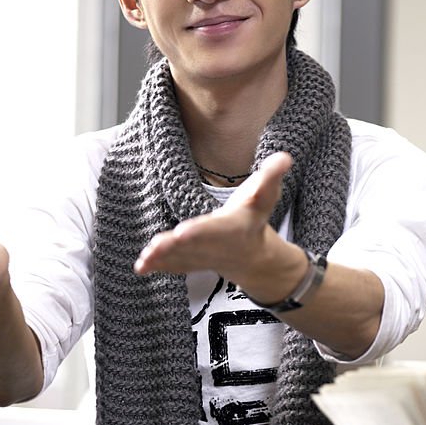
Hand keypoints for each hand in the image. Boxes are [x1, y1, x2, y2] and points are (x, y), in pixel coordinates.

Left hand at [134, 152, 295, 281]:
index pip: (215, 229)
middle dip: (174, 247)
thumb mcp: (265, 196)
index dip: (200, 231)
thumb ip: (272, 175)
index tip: (182, 231)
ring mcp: (203, 258)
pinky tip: (140, 267)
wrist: (253, 257)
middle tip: (155, 246)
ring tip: (146, 257)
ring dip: (163, 258)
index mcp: (233, 227)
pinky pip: (174, 266)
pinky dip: (158, 267)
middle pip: (194, 246)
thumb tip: (285, 156)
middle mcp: (217, 246)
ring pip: (181, 259)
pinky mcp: (190, 264)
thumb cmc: (254, 218)